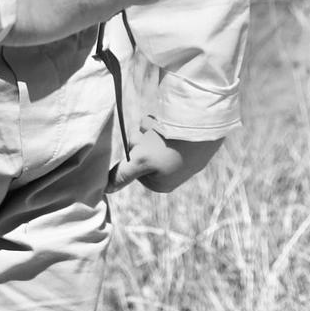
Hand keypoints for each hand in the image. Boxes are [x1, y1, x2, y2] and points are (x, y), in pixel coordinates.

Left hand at [108, 128, 223, 193]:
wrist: (204, 123)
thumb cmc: (169, 145)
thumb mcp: (140, 160)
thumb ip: (122, 176)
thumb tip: (105, 190)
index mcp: (160, 184)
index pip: (132, 164)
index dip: (133, 151)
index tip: (141, 145)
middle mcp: (173, 173)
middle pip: (142, 150)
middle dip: (142, 137)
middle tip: (152, 132)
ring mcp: (184, 157)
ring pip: (154, 137)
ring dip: (152, 127)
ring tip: (164, 124)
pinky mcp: (193, 142)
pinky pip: (171, 129)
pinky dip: (167, 123)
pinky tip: (175, 120)